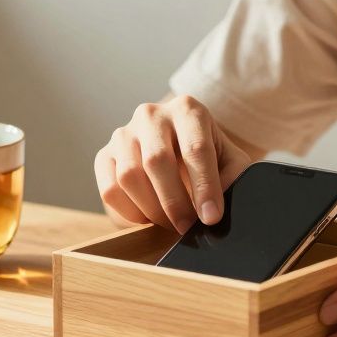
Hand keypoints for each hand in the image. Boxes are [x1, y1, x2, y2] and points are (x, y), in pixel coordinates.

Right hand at [94, 95, 250, 233]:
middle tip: (187, 228)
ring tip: (170, 223)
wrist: (176, 148)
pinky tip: (147, 218)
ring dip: (152, 210)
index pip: (196, 148)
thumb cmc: (207, 157)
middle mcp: (151, 114)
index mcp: (187, 109)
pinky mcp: (104, 155)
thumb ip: (232, 178)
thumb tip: (214, 207)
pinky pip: (110, 190)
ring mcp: (123, 133)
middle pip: (157, 160)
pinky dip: (129, 212)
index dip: (205, 187)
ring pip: (129, 177)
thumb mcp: (230, 161)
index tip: (211, 218)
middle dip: (174, 202)